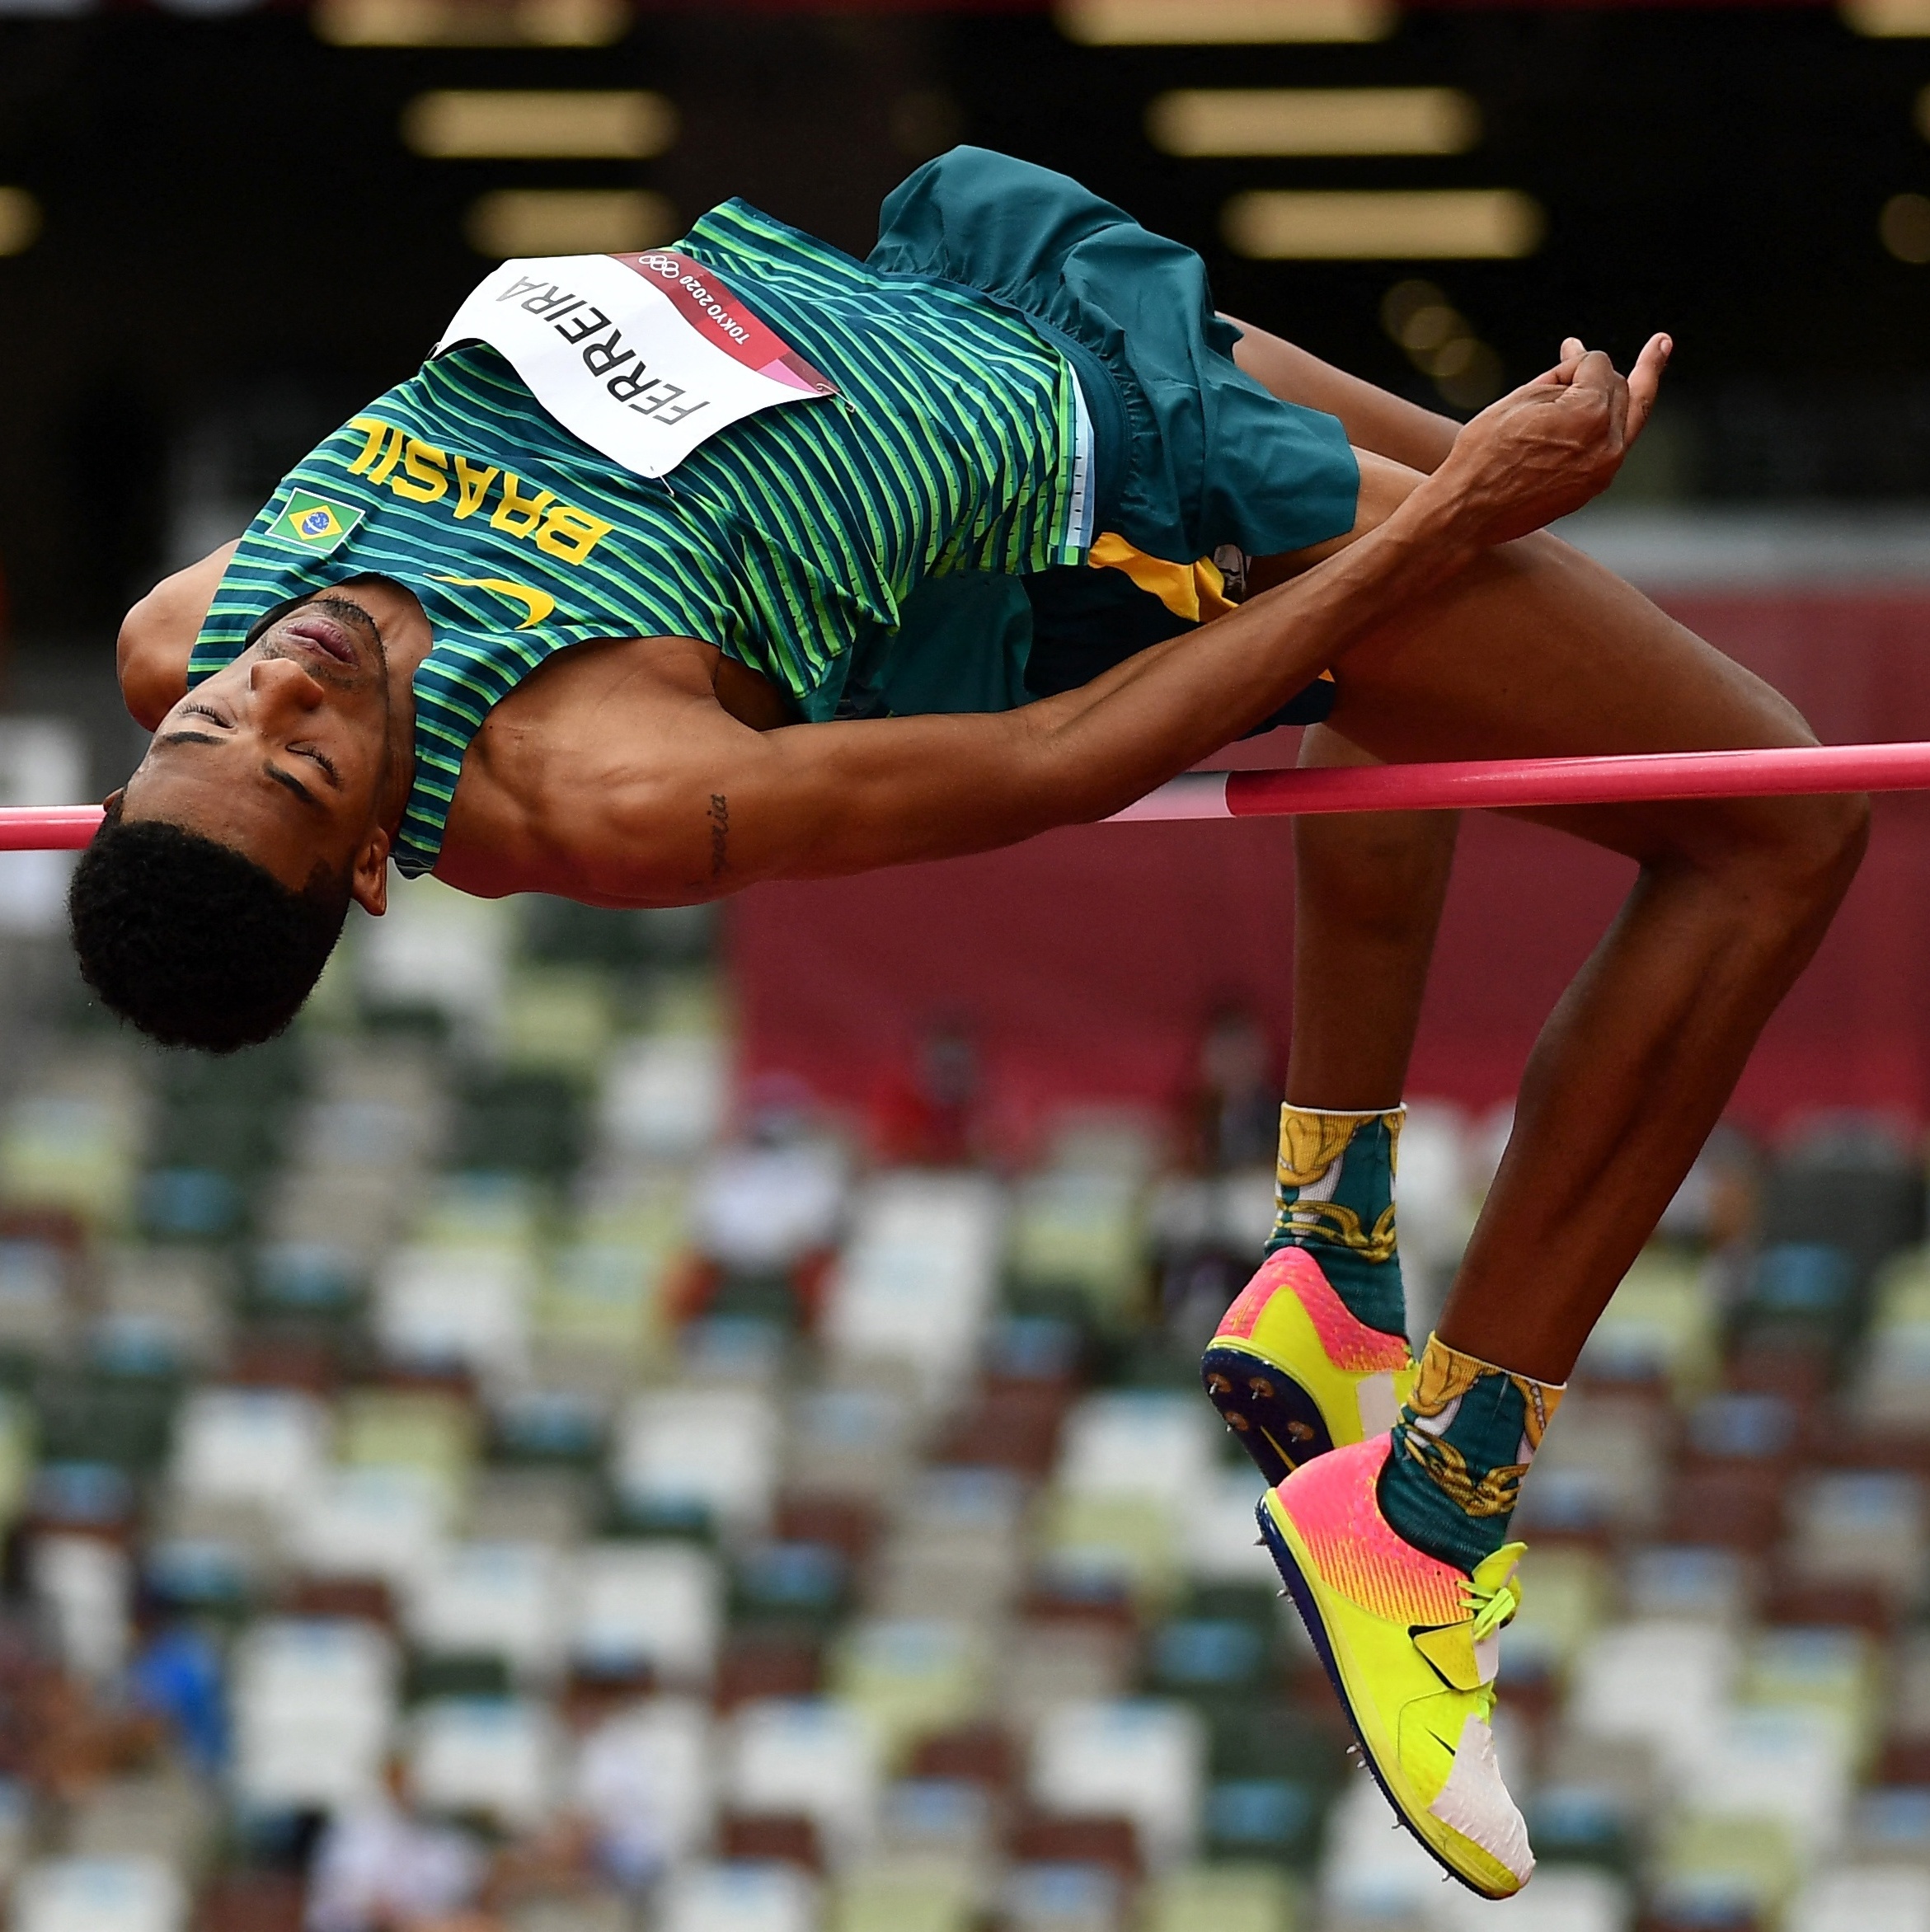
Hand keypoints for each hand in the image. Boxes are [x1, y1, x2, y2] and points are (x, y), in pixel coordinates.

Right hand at [1431, 332, 1671, 546]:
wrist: (1467, 512)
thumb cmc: (1483, 453)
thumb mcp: (1518, 399)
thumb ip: (1559, 376)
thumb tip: (1581, 356)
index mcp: (1588, 412)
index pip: (1599, 365)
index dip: (1576, 359)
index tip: (1562, 355)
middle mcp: (1607, 442)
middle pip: (1622, 388)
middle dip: (1608, 371)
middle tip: (1635, 346)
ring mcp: (1604, 469)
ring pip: (1631, 416)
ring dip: (1637, 387)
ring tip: (1662, 348)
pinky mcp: (1595, 487)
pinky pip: (1616, 444)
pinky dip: (1616, 421)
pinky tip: (1623, 401)